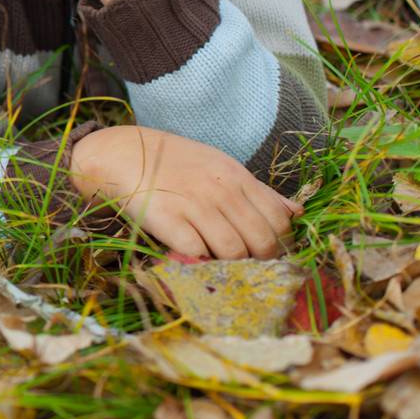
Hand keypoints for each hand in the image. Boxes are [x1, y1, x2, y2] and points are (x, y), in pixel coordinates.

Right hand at [69, 125, 301, 258]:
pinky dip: (199, 261)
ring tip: (218, 262)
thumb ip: (259, 191)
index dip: (279, 244)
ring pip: (233, 252)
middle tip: (244, 264)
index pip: (279, 221)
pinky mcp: (166, 220)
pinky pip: (197, 254)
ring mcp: (193, 205)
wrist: (122, 153)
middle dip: (258, 260)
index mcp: (237, 177)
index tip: (266, 252)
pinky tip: (192, 256)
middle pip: (261, 242)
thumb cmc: (175, 163)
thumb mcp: (221, 166)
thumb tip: (297, 213)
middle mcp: (220, 191)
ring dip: (229, 265)